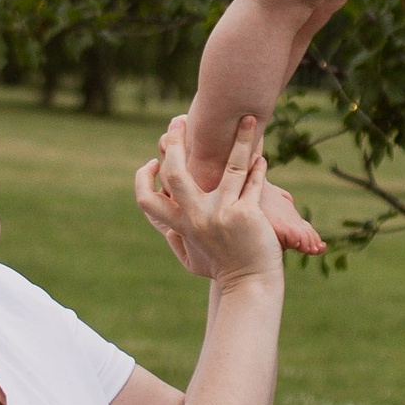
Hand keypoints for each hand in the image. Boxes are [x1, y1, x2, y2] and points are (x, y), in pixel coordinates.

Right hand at [134, 114, 285, 283]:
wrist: (250, 286)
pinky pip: (253, 180)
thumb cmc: (221, 270)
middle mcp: (196, 218)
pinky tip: (261, 155)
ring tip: (248, 119)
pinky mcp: (246, 214)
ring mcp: (221, 214)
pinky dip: (258, 165)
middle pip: (176, 173)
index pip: (147, 200)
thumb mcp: (191, 259)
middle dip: (177, 142)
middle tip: (181, 121)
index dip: (143, 178)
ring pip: (229, 167)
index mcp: (180, 226)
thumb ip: (177, 239)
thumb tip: (166, 225)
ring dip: (240, 140)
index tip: (154, 162)